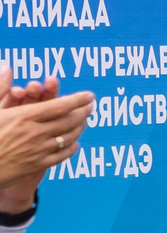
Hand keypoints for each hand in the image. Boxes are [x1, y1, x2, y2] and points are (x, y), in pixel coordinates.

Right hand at [0, 68, 93, 208]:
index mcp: (23, 117)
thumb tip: (7, 67)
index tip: (89, 95)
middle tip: (90, 106)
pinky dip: (71, 147)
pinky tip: (74, 143)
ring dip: (79, 128)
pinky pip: (61, 155)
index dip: (77, 100)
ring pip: (68, 138)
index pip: (58, 106)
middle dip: (82, 112)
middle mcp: (34, 133)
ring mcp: (38, 150)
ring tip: (84, 121)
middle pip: (68, 121)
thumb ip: (0, 88)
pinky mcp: (37, 165)